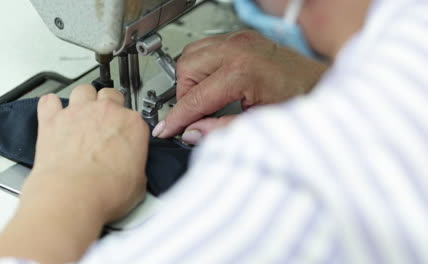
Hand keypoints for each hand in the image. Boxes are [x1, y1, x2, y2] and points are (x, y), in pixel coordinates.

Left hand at [22, 85, 148, 222]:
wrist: (72, 197)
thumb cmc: (104, 191)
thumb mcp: (138, 185)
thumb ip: (136, 167)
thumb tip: (132, 172)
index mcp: (132, 125)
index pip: (135, 117)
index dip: (128, 128)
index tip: (124, 136)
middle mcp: (106, 112)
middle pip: (111, 94)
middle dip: (109, 104)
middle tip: (105, 121)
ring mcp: (78, 113)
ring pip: (83, 90)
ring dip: (83, 99)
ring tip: (82, 114)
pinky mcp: (52, 120)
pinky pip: (49, 101)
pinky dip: (51, 106)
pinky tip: (53, 113)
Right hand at [153, 30, 327, 142]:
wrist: (322, 82)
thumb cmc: (303, 99)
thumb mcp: (261, 122)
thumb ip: (222, 129)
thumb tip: (193, 132)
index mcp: (242, 72)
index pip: (194, 98)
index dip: (176, 118)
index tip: (165, 130)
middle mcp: (238, 49)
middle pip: (186, 70)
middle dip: (183, 97)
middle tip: (193, 116)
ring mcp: (239, 39)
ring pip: (191, 55)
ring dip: (189, 80)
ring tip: (203, 100)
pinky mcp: (241, 38)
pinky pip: (205, 47)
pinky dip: (200, 67)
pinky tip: (211, 83)